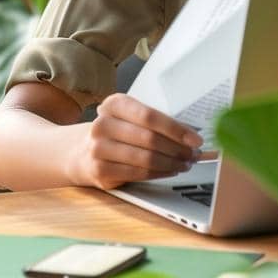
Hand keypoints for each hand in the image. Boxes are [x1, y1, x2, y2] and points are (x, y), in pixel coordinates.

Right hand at [70, 93, 202, 189]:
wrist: (82, 151)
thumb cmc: (117, 132)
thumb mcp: (131, 118)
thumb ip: (156, 124)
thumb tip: (190, 136)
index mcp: (114, 104)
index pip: (150, 116)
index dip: (176, 129)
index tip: (196, 139)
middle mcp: (103, 124)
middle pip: (150, 139)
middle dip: (178, 149)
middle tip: (194, 155)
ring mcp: (99, 148)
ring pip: (146, 158)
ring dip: (171, 163)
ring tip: (185, 164)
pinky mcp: (100, 170)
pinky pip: (138, 173)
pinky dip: (159, 173)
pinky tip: (170, 171)